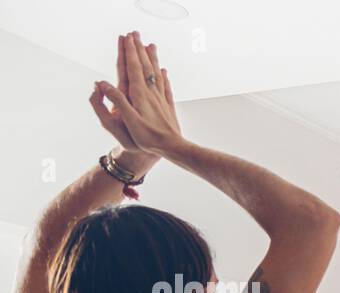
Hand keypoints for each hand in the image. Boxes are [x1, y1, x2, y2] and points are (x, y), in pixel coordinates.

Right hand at [91, 33, 183, 157]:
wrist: (173, 148)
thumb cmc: (148, 138)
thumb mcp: (128, 121)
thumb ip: (117, 101)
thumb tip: (102, 83)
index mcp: (139, 95)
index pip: (133, 68)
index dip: (129, 52)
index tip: (126, 37)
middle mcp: (151, 93)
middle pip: (144, 66)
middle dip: (139, 49)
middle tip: (135, 33)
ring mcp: (161, 99)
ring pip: (156, 73)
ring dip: (152, 58)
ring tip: (151, 45)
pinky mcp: (168, 107)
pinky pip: (165, 87)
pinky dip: (164, 77)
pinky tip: (164, 71)